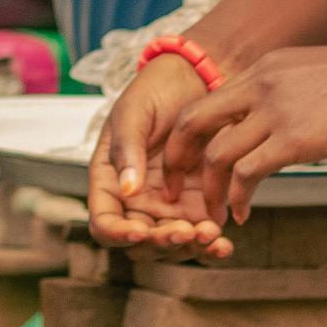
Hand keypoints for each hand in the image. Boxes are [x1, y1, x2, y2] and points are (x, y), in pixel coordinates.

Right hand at [87, 58, 231, 260]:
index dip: (118, 234)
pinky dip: (211, 244)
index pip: (104, 222)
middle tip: (184, 230)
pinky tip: (222, 241)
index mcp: (110, 180)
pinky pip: (201, 236)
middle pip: (141, 243)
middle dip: (162, 243)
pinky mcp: (199, 204)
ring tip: (210, 233)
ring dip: (190, 248)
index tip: (141, 230)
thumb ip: (127, 149)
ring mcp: (168, 205)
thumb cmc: (156, 91)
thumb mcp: (133, 112)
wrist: (198, 79)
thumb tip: (127, 189)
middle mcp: (137, 200)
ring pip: (173, 245)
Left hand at [162, 39, 326, 224]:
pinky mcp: (295, 138)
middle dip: (177, 160)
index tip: (188, 163)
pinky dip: (237, 198)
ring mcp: (274, 110)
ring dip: (209, 192)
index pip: (206, 102)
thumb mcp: (313, 73)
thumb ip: (286, 93)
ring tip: (214, 216)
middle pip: (192, 123)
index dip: (188, 136)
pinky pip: (247, 173)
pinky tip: (243, 214)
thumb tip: (280, 121)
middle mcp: (258, 85)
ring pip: (217, 154)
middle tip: (176, 191)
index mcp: (261, 69)